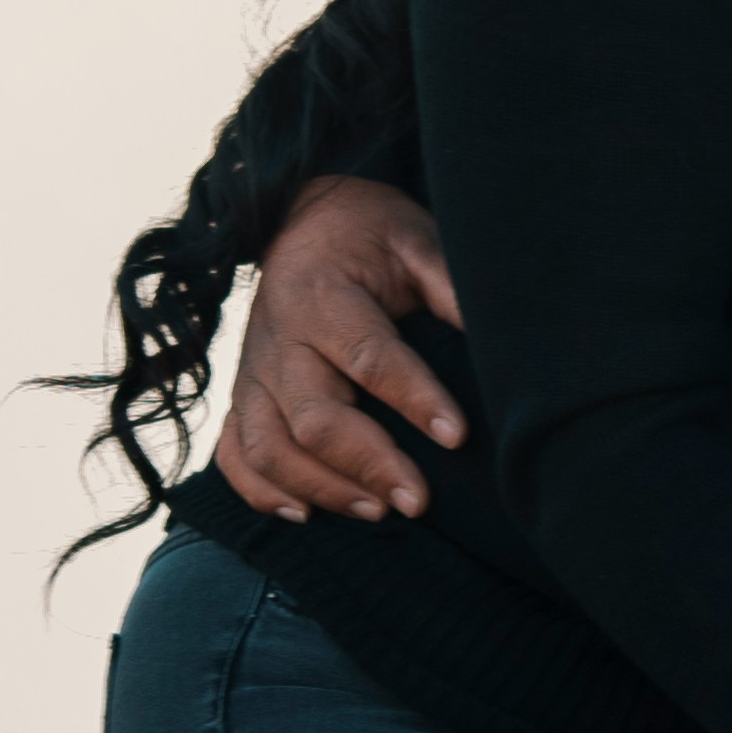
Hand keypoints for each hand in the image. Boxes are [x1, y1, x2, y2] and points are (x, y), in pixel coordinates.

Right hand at [208, 179, 464, 521]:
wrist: (301, 218)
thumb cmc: (370, 234)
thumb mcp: (414, 237)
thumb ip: (448, 281)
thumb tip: (497, 329)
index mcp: (324, 295)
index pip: (370, 356)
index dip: (413, 398)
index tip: (456, 436)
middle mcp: (280, 338)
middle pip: (313, 416)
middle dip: (367, 464)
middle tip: (418, 501)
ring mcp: (253, 371)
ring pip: (268, 446)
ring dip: (320, 486)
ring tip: (378, 513)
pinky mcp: (242, 393)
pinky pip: (234, 452)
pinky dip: (259, 490)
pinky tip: (302, 515)